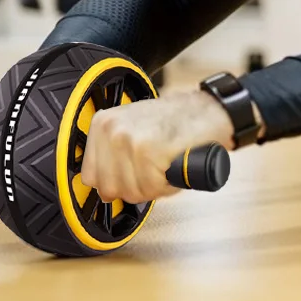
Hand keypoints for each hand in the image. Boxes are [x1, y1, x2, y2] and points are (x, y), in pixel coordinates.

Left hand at [80, 89, 235, 203]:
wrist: (210, 109)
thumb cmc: (178, 119)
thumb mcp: (134, 125)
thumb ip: (114, 149)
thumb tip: (103, 185)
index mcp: (103, 123)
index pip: (90, 176)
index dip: (115, 182)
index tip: (134, 174)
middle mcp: (112, 130)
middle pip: (109, 188)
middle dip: (135, 187)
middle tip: (154, 172)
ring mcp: (129, 140)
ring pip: (131, 191)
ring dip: (153, 187)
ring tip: (165, 167)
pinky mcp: (149, 152)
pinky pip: (151, 188)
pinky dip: (166, 186)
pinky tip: (173, 167)